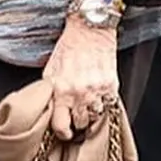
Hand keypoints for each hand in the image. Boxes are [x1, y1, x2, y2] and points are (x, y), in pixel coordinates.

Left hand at [42, 15, 118, 139]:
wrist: (90, 29)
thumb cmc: (69, 46)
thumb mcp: (51, 69)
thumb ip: (50, 92)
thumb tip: (48, 110)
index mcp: (61, 89)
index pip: (61, 126)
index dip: (62, 131)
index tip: (64, 130)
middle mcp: (80, 93)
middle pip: (80, 124)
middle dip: (77, 120)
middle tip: (76, 112)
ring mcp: (97, 90)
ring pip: (95, 117)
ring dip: (91, 112)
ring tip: (87, 101)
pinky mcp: (111, 86)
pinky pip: (108, 106)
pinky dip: (103, 103)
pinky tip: (98, 94)